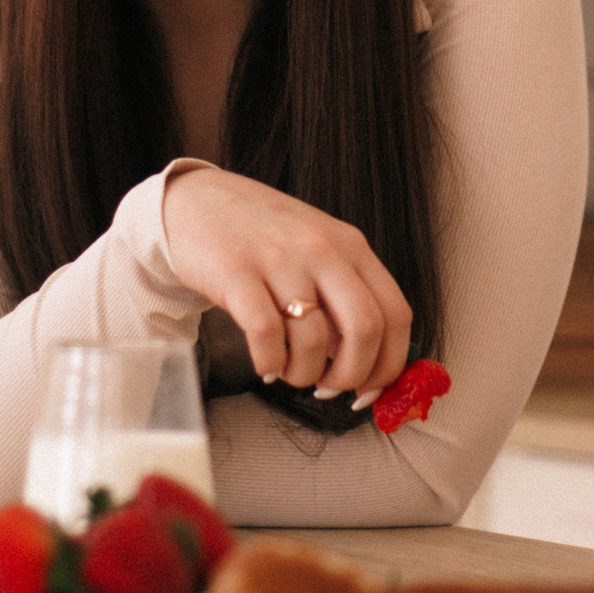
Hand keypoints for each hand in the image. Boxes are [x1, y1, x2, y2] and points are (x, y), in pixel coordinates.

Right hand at [161, 167, 411, 403]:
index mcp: (351, 246)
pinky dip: (269, 363)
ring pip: (314, 341)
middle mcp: (322, 249)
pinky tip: (264, 362)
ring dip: (303, 374)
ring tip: (287, 369)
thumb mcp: (317, 252)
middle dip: (351, 376)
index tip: (369, 390)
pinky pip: (266, 335)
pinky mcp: (236, 273)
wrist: (197, 202)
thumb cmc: (263, 238)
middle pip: (366, 330)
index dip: (389, 365)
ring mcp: (280, 259)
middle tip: (328, 387)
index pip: (396, 315)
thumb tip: (368, 365)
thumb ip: (346, 297)